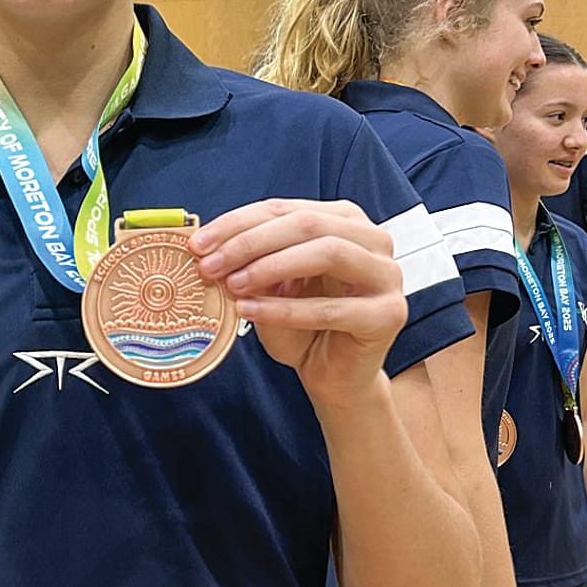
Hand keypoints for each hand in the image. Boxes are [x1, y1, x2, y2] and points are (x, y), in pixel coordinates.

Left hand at [191, 201, 406, 412]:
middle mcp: (373, 239)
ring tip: (232, 285)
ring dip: (272, 267)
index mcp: (344, 220)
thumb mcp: (270, 287)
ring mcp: (387, 275)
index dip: (238, 222)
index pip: (285, 209)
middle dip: (251, 242)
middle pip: (308, 223)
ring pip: (328, 252)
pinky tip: (250, 311)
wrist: (334, 377)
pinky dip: (285, 310)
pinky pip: (332, 308)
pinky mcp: (388, 314)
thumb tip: (209, 246)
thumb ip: (250, 263)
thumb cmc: (303, 328)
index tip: (198, 243)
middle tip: (211, 264)